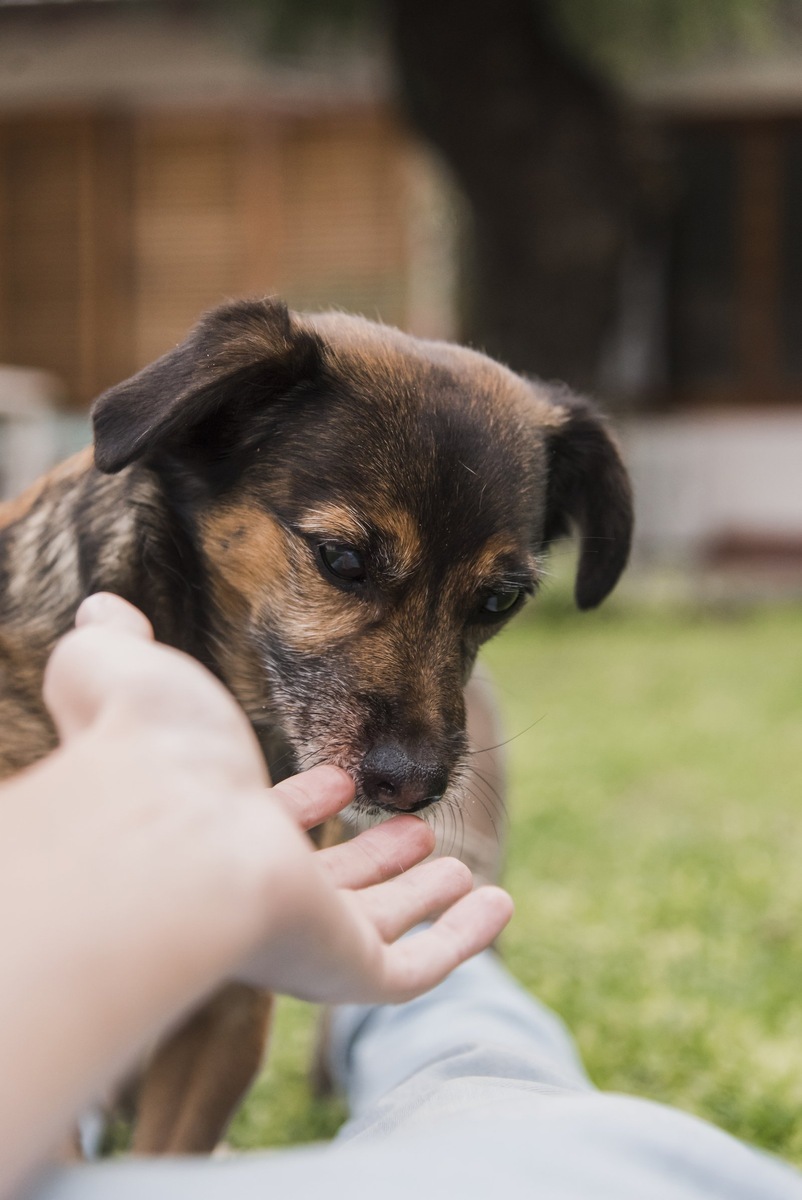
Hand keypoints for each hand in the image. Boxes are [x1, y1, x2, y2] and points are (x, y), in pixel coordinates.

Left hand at [43, 593, 512, 1006]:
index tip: (342, 778)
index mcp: (207, 829)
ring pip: (374, 928)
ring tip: (460, 864)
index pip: (260, 825)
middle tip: (415, 828)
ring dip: (418, 897)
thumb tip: (100, 611)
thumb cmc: (150, 748)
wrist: (171, 827)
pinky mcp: (344, 971)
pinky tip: (499, 906)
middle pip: (324, 883)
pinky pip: (417, 970)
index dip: (301, 804)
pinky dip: (463, 940)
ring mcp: (298, 937)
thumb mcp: (133, 670)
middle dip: (372, 859)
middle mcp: (248, 888)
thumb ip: (117, 647)